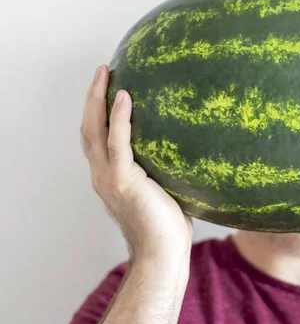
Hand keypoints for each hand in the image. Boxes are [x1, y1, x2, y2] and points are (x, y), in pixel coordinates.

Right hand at [80, 65, 192, 259]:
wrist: (163, 252)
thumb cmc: (168, 224)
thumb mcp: (164, 187)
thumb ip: (164, 166)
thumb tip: (186, 147)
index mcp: (110, 176)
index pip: (98, 138)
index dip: (98, 112)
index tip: (108, 87)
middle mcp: (103, 174)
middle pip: (89, 128)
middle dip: (93, 97)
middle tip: (103, 70)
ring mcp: (109, 177)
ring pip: (95, 131)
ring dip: (99, 99)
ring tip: (106, 74)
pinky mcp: (122, 180)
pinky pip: (118, 143)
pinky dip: (118, 118)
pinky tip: (125, 97)